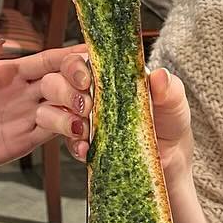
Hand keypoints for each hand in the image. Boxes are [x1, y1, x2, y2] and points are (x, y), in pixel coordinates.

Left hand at [0, 42, 84, 186]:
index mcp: (10, 72)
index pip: (47, 60)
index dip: (69, 57)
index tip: (89, 55)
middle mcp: (26, 91)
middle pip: (64, 82)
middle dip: (78, 84)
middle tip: (81, 93)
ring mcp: (30, 116)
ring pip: (67, 107)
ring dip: (79, 111)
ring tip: (77, 121)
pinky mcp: (29, 140)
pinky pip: (58, 135)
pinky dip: (75, 137)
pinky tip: (81, 143)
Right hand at [36, 59, 193, 181]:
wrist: (171, 163)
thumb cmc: (169, 124)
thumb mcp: (174, 103)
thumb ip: (169, 89)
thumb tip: (160, 76)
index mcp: (108, 75)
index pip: (78, 60)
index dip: (73, 67)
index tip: (85, 79)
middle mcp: (89, 93)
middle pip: (54, 82)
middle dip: (63, 92)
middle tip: (85, 106)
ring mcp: (81, 119)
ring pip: (47, 111)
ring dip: (60, 118)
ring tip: (82, 128)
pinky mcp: (81, 145)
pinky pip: (63, 142)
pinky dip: (72, 145)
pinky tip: (85, 149)